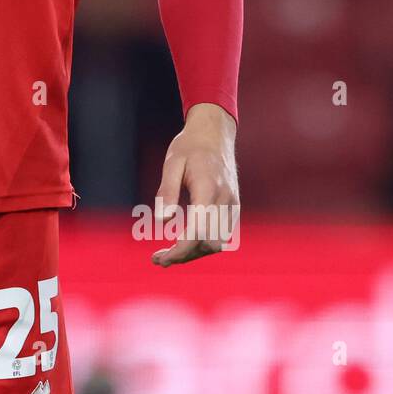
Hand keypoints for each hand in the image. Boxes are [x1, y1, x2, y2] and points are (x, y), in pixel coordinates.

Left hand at [151, 102, 238, 266]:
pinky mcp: (234, 206)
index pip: (198, 231)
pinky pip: (223, 234)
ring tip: (169, 254)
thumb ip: (166, 191)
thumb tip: (162, 221)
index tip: (161, 258)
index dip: (180, 250)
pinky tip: (186, 243)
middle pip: (208, 242)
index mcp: (208, 189)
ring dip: (195, 253)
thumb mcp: (171, 164)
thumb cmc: (189, 147)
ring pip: (217, 242)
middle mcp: (225, 199)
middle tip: (158, 260)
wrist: (214, 133)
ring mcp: (233, 204)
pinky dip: (205, 244)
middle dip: (184, 256)